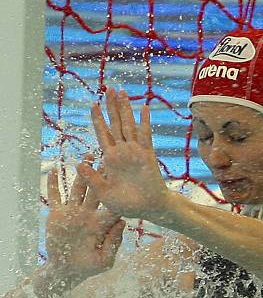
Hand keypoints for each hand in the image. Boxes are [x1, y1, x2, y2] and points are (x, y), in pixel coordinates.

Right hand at [46, 157, 125, 284]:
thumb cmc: (88, 268)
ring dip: (81, 173)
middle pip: (96, 191)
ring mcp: (72, 213)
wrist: (66, 270)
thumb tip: (123, 223)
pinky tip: (55, 169)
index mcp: (101, 224)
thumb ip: (113, 243)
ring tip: (86, 157)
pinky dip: (54, 183)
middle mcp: (88, 215)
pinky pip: (55, 196)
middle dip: (102, 175)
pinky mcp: (57, 214)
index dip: (117, 192)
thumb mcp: (104, 260)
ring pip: (77, 188)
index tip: (124, 177)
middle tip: (108, 158)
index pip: (110, 205)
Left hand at [77, 88, 169, 219]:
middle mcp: (122, 152)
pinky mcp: (147, 155)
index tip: (94, 104)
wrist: (149, 209)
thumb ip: (92, 178)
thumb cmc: (127, 204)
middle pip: (115, 124)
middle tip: (109, 88)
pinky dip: (144, 122)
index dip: (98, 119)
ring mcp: (135, 152)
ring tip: (121, 91)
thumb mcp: (104, 193)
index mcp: (110, 159)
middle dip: (112, 106)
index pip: (103, 134)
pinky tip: (144, 108)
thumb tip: (79, 163)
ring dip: (125, 108)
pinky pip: (146, 135)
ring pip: (128, 125)